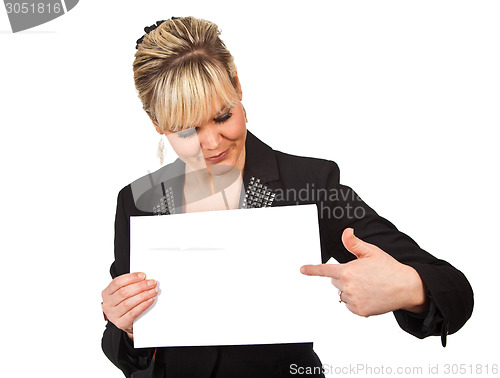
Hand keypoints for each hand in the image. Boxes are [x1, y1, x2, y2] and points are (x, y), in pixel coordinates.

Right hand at [101, 272, 157, 338]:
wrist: (125, 321)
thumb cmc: (124, 303)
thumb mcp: (123, 293)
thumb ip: (130, 285)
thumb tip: (145, 278)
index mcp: (106, 293)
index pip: (117, 282)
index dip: (131, 277)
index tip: (143, 275)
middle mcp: (107, 304)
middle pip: (123, 292)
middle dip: (140, 286)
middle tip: (152, 283)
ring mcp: (113, 315)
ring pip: (128, 303)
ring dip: (143, 295)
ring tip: (153, 291)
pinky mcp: (120, 323)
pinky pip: (133, 313)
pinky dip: (143, 306)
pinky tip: (150, 300)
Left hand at [300, 228, 427, 316]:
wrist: (405, 287)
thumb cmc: (388, 268)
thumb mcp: (371, 251)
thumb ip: (354, 243)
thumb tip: (346, 232)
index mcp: (348, 271)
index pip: (324, 270)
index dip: (311, 269)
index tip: (302, 269)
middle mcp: (348, 287)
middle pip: (335, 281)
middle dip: (344, 277)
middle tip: (363, 275)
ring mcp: (353, 300)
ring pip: (342, 293)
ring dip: (350, 290)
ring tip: (369, 285)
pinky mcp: (359, 311)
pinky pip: (350, 305)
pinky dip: (356, 301)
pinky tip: (370, 295)